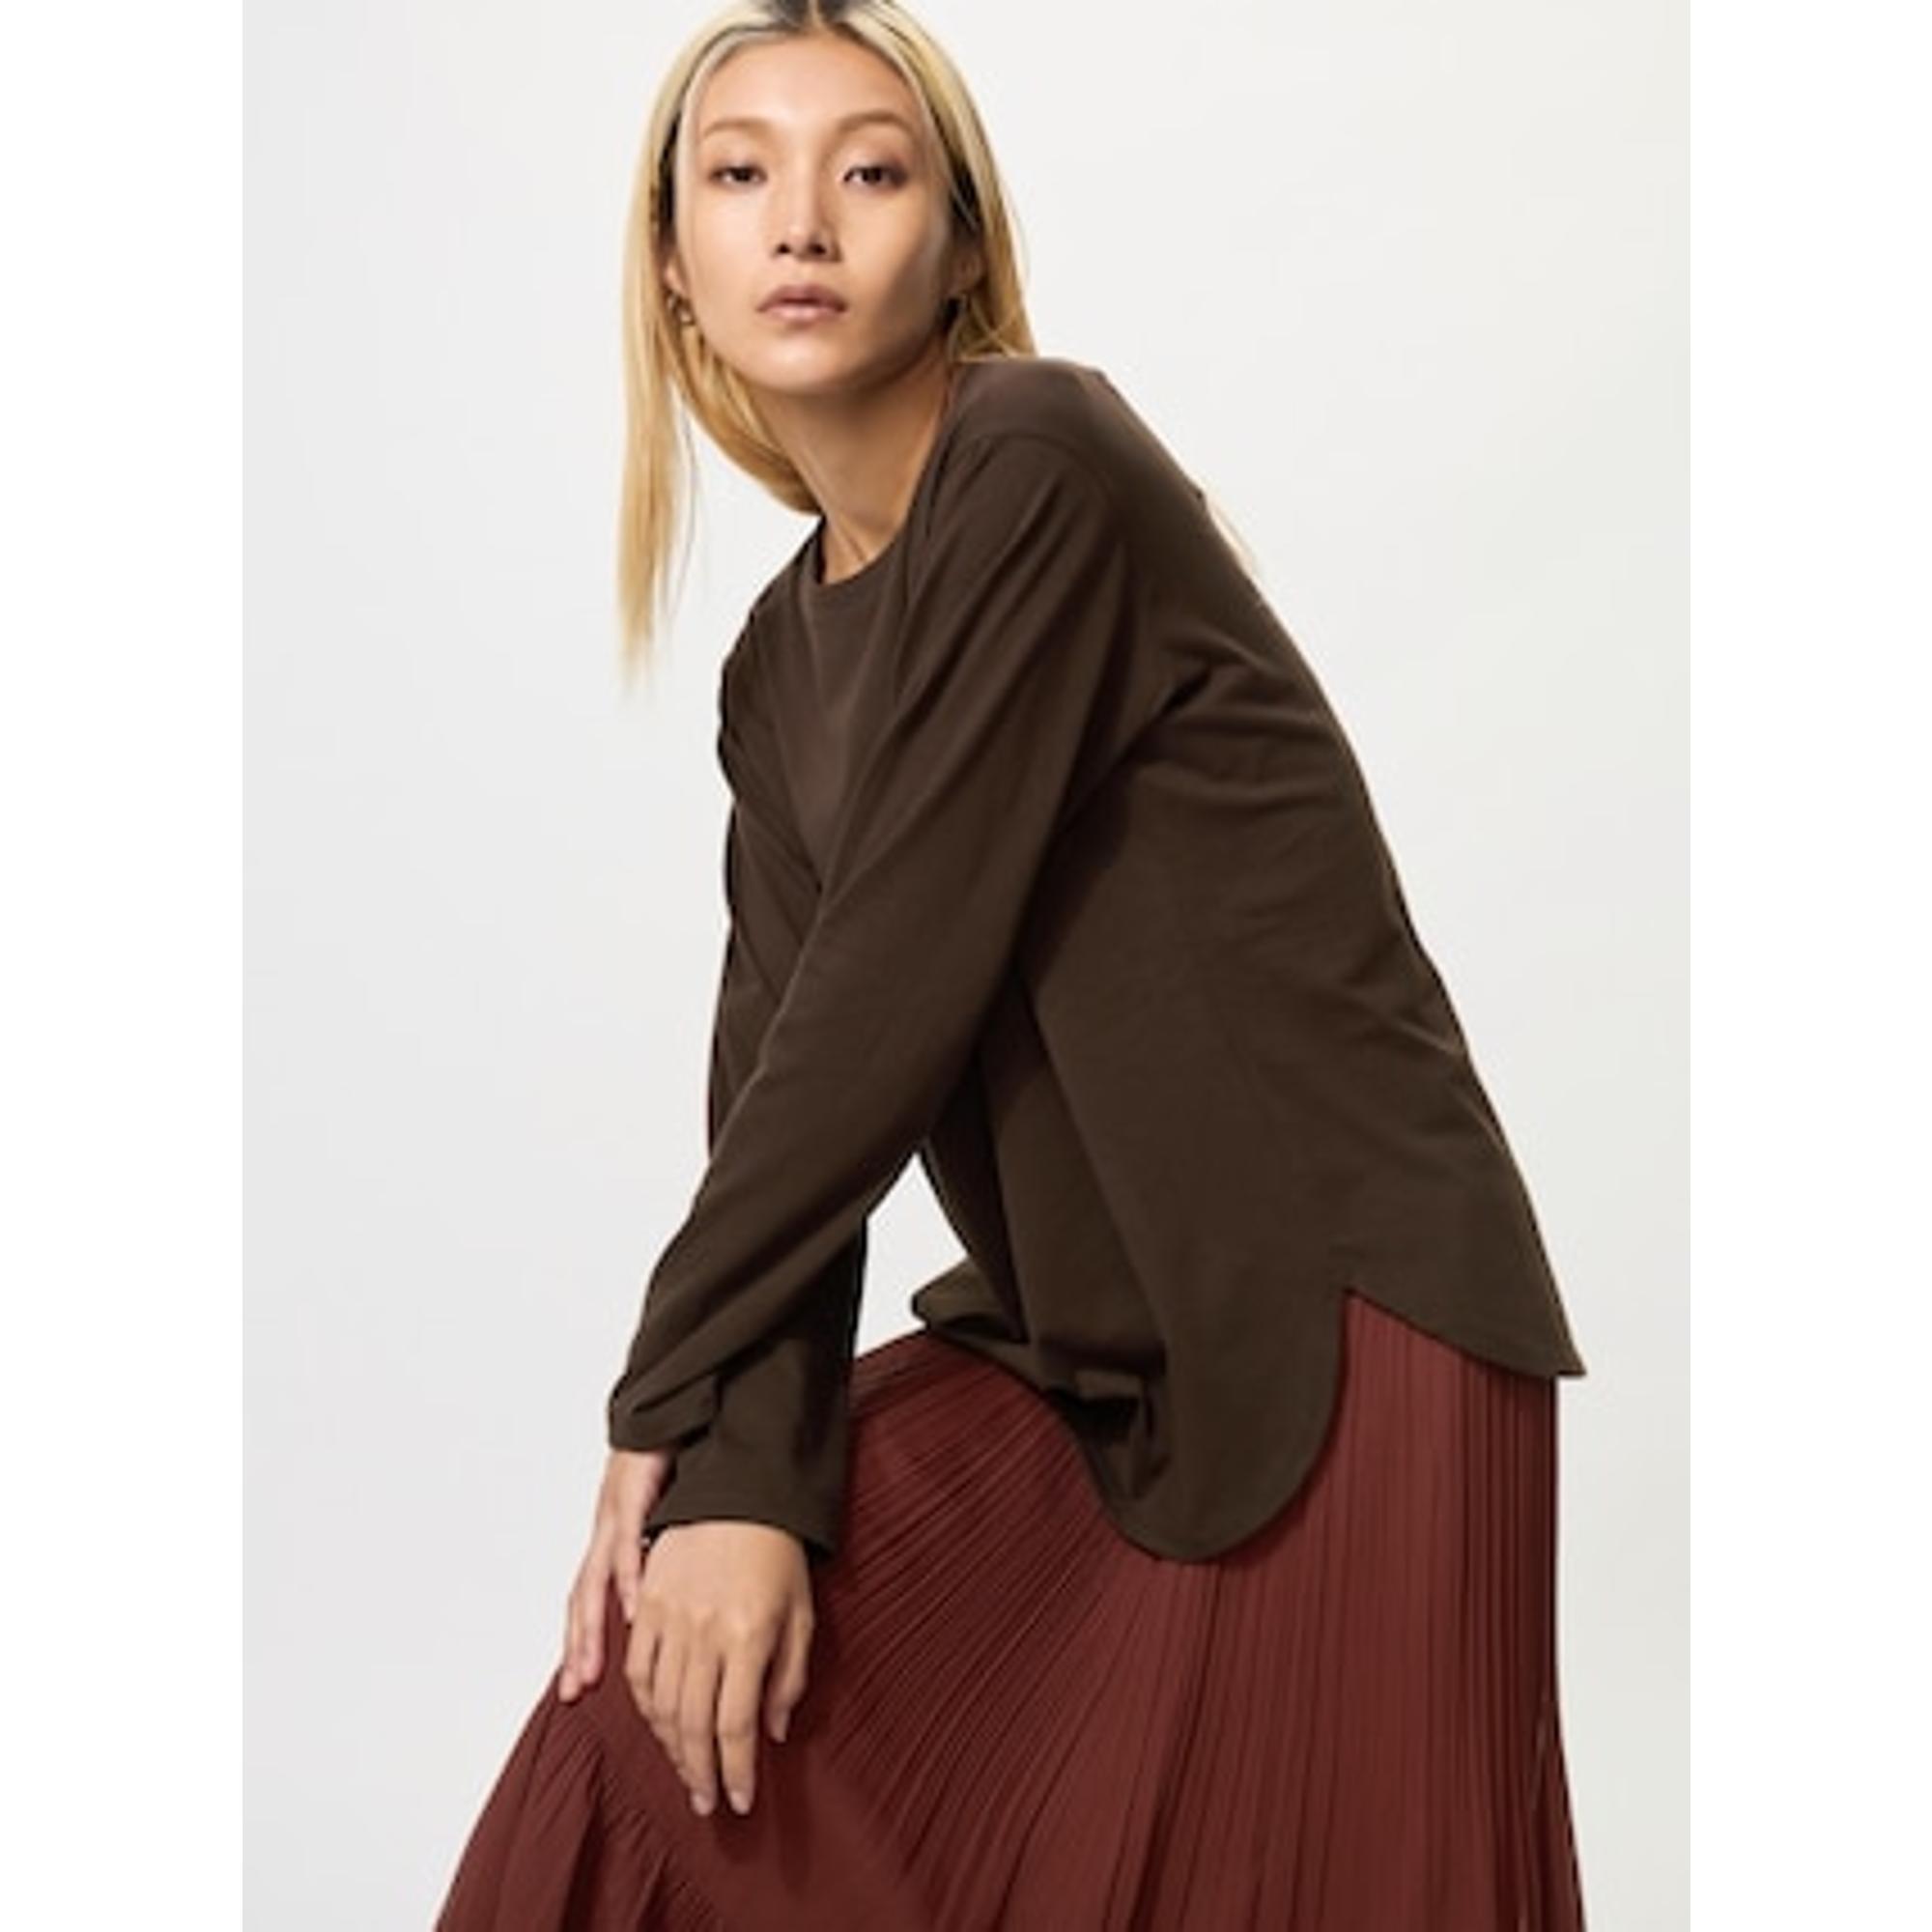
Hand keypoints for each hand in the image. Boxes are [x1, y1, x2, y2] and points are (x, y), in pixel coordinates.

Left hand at [557, 1447, 671, 1702]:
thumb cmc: (677, 1458)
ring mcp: (615, 1513)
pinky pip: (629, 1543)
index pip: (592, 1600)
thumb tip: (675, 1598)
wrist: (677, 1402)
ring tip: (592, 1667)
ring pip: (596, 1580)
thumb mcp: (672, 1514)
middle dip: (578, 1648)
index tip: (579, 1687)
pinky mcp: (632, 1492)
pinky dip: (631, 1578)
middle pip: (583, 1599)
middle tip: (576, 1690)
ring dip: (591, 1627)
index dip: (583, 1643)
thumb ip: (669, 1556)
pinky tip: (636, 1608)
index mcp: (616, 1538)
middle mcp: (607, 1532)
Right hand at [625, 1519, 814, 1818]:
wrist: (740, 1491)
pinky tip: (659, 1724)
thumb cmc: (778, 1551)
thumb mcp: (801, 1615)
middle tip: (706, 1801)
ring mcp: (670, 1616)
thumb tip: (773, 1733)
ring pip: (660, 1703)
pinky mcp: (647, 1603)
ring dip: (671, 1746)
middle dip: (700, 1771)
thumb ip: (789, 1678)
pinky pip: (636, 1669)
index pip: (735, 1725)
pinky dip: (644, 1705)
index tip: (740, 1799)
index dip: (735, 1771)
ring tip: (686, 1770)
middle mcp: (705, 1631)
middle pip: (693, 1723)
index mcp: (748, 1636)